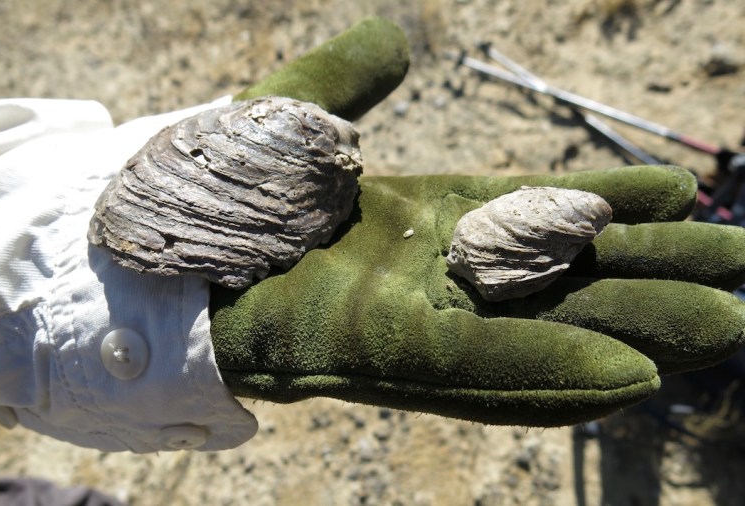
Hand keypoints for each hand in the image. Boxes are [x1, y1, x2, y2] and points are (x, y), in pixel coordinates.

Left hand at [209, 21, 744, 426]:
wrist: (154, 248)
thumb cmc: (216, 183)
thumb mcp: (291, 109)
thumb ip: (347, 77)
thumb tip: (393, 37)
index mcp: (419, 217)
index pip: (533, 212)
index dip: (606, 204)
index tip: (678, 192)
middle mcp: (432, 274)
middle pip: (562, 276)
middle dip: (650, 275)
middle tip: (737, 272)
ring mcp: (413, 320)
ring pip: (543, 330)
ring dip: (633, 332)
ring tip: (721, 330)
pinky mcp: (383, 358)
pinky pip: (482, 367)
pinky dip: (554, 371)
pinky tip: (634, 377)